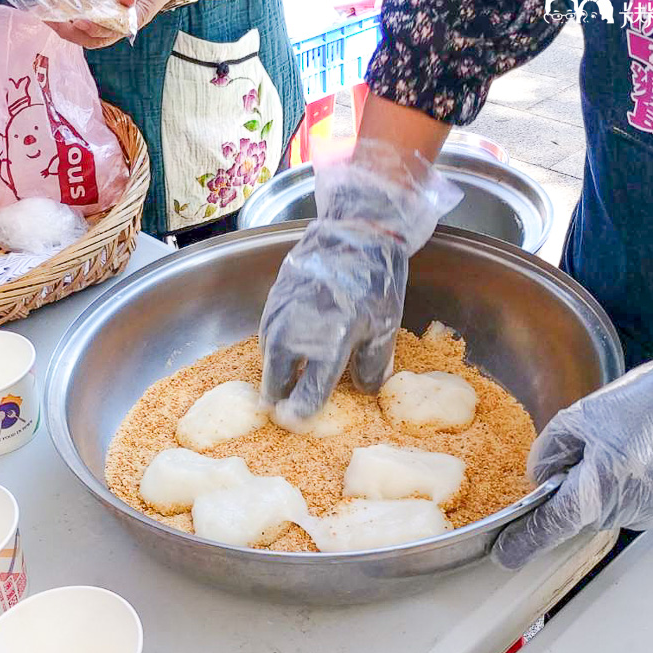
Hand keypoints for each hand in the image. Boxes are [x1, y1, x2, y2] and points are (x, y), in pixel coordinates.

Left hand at [46, 0, 184, 47]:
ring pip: (85, 33)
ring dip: (65, 28)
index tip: (79, 21)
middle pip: (93, 39)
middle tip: (52, 20)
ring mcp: (109, 20)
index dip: (94, 28)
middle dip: (71, 33)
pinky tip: (54, 8)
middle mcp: (119, 24)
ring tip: (47, 15)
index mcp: (133, 20)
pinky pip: (84, 19)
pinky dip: (68, 17)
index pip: (111, 31)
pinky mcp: (102, 12)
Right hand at [258, 142, 460, 423]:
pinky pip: (267, 331)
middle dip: (279, 395)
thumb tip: (365, 388)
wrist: (354, 231)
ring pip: (269, 354)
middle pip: (277, 379)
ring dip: (274, 369)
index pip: (307, 395)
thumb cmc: (375, 279)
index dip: (302, 413)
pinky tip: (285, 344)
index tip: (298, 422)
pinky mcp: (274, 298)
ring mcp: (280, 315)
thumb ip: (373, 362)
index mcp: (327, 348)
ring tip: (281, 378)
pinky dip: (273, 344)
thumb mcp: (385, 324)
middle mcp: (296, 336)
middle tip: (280, 405)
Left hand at [493, 359, 652, 569]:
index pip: (552, 523)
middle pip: (580, 512)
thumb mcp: (582, 416)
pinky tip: (647, 456)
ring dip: (607, 484)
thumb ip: (550, 452)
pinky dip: (631, 485)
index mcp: (602, 483)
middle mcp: (629, 508)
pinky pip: (635, 505)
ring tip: (631, 445)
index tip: (505, 554)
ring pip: (608, 508)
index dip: (525, 541)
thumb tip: (539, 480)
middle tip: (597, 447)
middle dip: (576, 486)